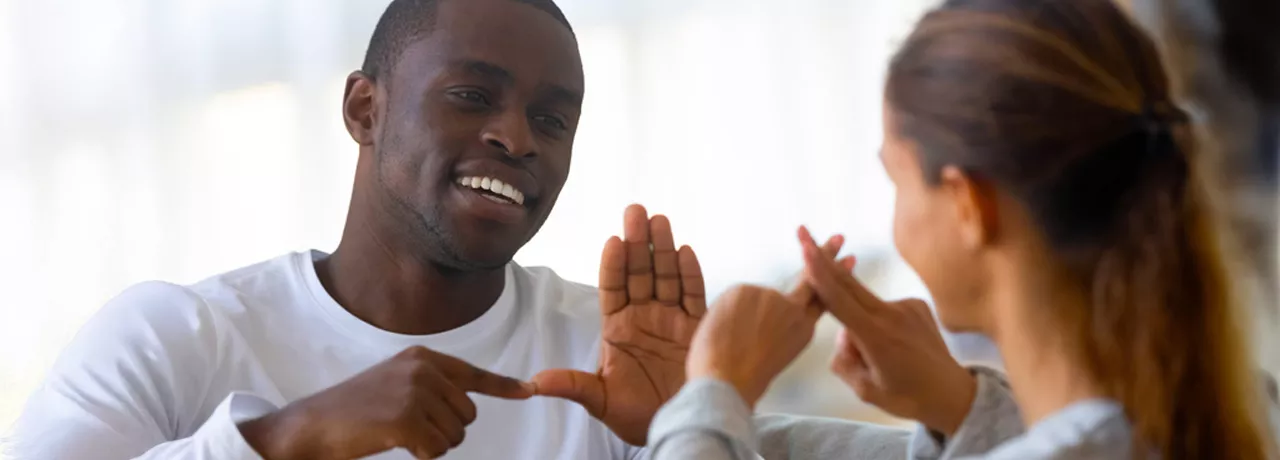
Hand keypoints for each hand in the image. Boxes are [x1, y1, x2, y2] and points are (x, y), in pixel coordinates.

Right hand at [238, 346, 532, 459]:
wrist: (311, 426)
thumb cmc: (353, 411)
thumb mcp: (395, 384)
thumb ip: (432, 387)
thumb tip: (467, 404)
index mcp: (422, 358)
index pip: (473, 374)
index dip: (503, 386)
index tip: (529, 390)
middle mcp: (423, 369)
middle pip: (468, 414)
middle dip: (446, 431)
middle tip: (409, 429)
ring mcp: (415, 392)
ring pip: (455, 435)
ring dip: (432, 445)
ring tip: (397, 434)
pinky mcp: (406, 418)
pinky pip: (437, 450)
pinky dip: (421, 455)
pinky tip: (395, 444)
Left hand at [532, 204, 703, 445]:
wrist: (678, 427)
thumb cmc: (634, 415)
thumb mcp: (599, 400)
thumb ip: (572, 385)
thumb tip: (534, 383)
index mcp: (618, 327)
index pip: (613, 287)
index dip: (613, 265)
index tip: (612, 241)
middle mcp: (645, 316)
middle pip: (640, 272)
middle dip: (638, 242)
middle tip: (635, 211)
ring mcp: (671, 319)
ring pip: (667, 276)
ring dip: (663, 249)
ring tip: (659, 221)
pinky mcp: (697, 328)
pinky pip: (694, 296)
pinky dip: (690, 274)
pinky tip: (685, 251)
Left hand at [687, 235, 848, 406]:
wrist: (727, 382)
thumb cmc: (743, 379)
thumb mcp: (774, 354)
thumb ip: (777, 329)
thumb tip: (763, 314)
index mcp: (802, 330)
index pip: (821, 297)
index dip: (833, 278)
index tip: (847, 259)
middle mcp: (793, 310)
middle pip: (810, 278)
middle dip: (825, 256)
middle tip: (838, 238)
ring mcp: (771, 297)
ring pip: (752, 297)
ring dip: (740, 314)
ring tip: (730, 339)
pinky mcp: (747, 289)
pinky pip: (732, 297)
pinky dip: (725, 312)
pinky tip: (723, 330)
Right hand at [798, 227, 976, 436]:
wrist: (953, 395)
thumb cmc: (907, 397)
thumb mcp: (865, 390)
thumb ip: (844, 360)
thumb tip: (843, 335)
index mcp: (876, 337)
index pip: (840, 300)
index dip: (819, 273)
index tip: (806, 249)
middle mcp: (892, 315)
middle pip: (847, 283)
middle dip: (823, 259)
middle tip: (803, 233)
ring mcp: (907, 307)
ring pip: (864, 304)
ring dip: (857, 319)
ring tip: (880, 357)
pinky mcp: (918, 305)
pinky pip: (883, 309)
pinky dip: (878, 322)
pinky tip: (895, 346)